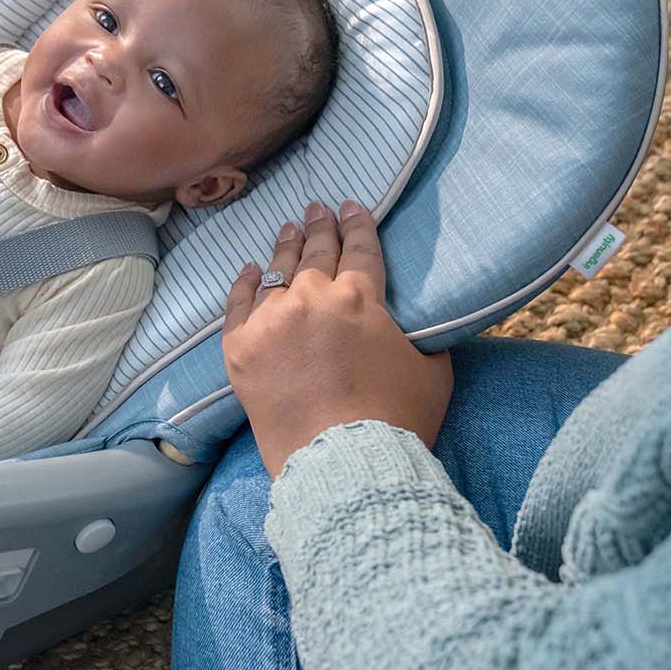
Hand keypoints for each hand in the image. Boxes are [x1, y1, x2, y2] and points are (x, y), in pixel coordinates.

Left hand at [223, 201, 452, 478]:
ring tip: (287, 229)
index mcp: (359, 296)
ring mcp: (270, 321)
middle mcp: (310, 297)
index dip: (356, 223)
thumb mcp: (432, 369)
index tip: (349, 206)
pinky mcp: (240, 349)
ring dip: (285, 247)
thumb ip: (422, 335)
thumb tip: (417, 325)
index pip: (360, 247)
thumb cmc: (396, 419)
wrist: (343, 463)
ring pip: (276, 272)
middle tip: (316, 209)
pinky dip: (244, 283)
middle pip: (316, 252)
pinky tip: (249, 269)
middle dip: (319, 226)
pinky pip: (238, 305)